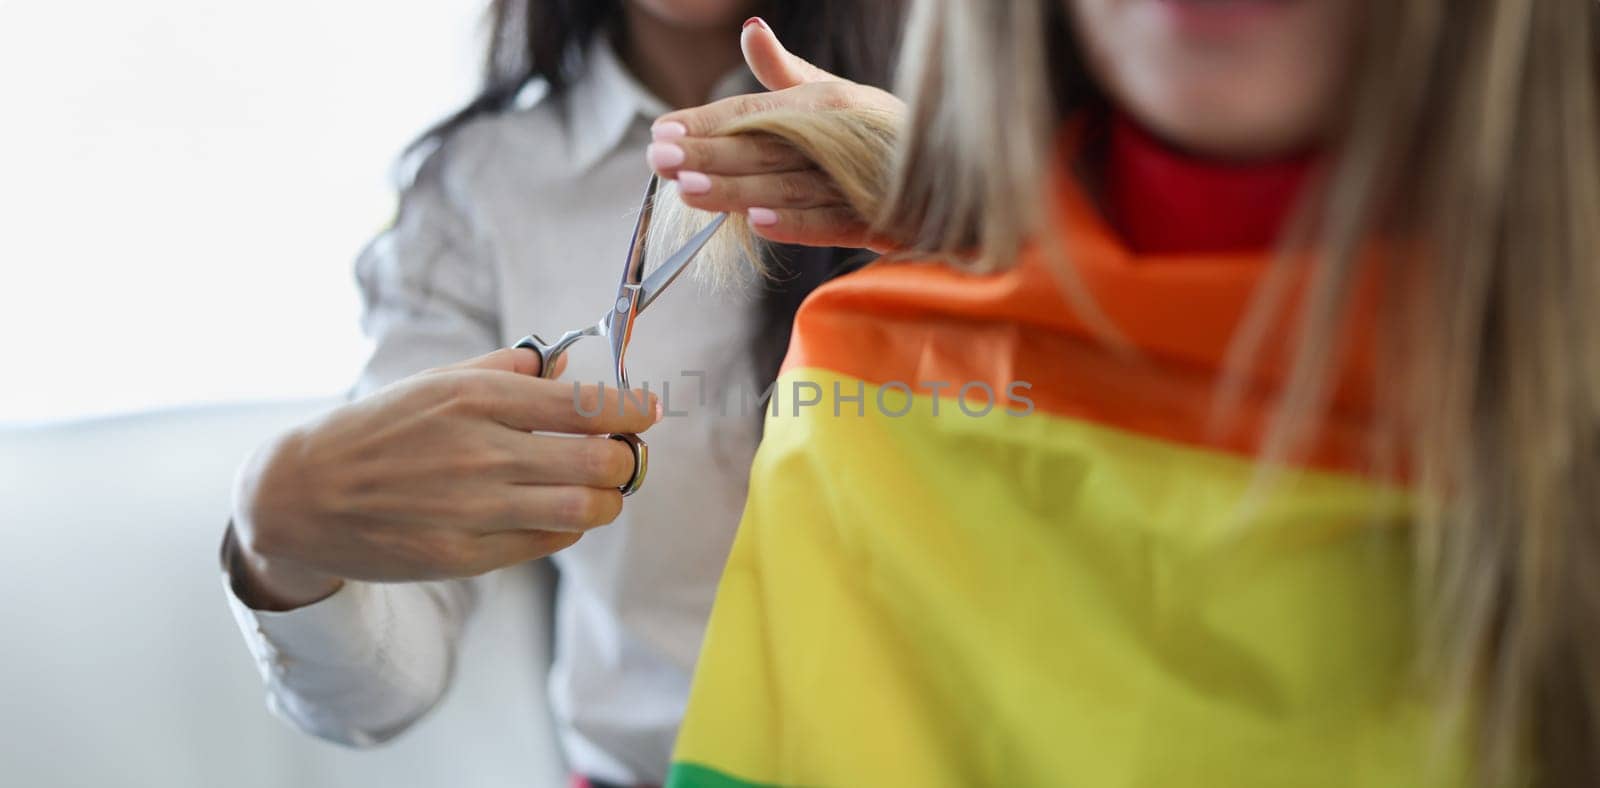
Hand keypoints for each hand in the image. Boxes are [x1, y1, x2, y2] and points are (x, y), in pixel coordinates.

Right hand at [230, 348, 658, 609]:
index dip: (632, 412)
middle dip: (628, 460)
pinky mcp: (465, 555)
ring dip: (607, 500)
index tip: (646, 412)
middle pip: (601, 462)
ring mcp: (475, 508)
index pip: (587, 406)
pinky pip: (547, 542)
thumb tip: (567, 366)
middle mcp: (483, 451)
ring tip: (601, 490)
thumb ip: (507, 370)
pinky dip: (566, 526)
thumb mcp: (437, 383)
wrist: (302, 494)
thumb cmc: (378, 430)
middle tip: (627, 456)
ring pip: (585, 510)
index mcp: (478, 398)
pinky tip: (557, 512)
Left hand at [646, 17, 903, 250]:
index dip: (707, 121)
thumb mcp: (835, 98)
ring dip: (738, 189)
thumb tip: (750, 28)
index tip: (661, 130)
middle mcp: (841, 139)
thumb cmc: (878, 136)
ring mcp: (858, 184)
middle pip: (764, 148)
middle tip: (658, 157)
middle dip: (710, 152)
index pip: (755, 112)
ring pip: (788, 186)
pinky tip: (757, 223)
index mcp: (826, 104)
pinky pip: (832, 224)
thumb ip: (786, 73)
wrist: (955, 176)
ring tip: (689, 188)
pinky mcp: (876, 224)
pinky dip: (797, 224)